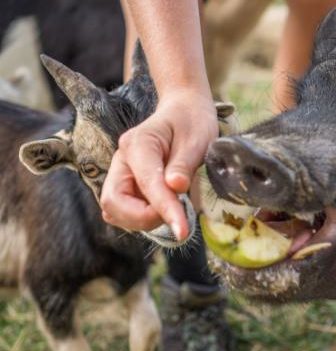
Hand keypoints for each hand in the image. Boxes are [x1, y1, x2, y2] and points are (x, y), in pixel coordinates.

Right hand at [100, 89, 217, 239]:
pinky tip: (165, 209)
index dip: (164, 209)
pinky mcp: (126, 185)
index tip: (182, 230)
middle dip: (143, 218)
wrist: (184, 111)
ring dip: (143, 220)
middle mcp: (122, 160)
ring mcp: (121, 173)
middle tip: (176, 217)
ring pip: (115, 210)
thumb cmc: (192, 123)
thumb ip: (184, 164)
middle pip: (113, 202)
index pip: (147, 183)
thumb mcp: (198, 140)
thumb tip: (176, 187)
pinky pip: (124, 210)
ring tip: (174, 211)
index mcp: (139, 143)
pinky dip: (142, 218)